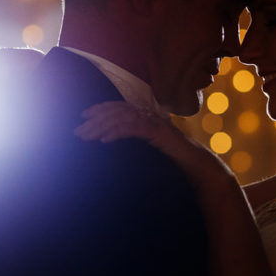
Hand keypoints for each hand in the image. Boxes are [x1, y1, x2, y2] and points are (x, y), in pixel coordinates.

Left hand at [74, 101, 234, 188]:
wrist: (197, 167)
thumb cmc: (174, 161)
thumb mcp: (150, 150)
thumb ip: (136, 143)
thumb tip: (115, 145)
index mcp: (147, 117)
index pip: (120, 108)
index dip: (101, 109)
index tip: (83, 116)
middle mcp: (150, 116)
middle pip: (118, 111)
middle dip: (96, 119)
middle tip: (78, 130)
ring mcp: (155, 122)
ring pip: (123, 117)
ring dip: (102, 125)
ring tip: (87, 135)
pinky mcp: (159, 132)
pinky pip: (134, 128)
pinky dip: (117, 132)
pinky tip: (105, 139)